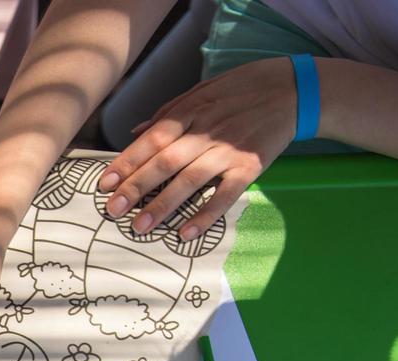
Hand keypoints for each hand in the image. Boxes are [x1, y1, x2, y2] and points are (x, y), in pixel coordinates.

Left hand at [99, 57, 295, 240]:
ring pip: (190, 180)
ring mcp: (229, 150)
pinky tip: (185, 233)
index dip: (127, 162)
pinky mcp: (250, 166)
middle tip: (112, 210)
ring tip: (139, 227)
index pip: (152, 139)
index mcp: (190, 111)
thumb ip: (167, 114)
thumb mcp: (201, 91)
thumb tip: (134, 134)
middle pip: (165, 161)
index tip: (104, 183)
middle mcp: (206, 132)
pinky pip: (225, 195)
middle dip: (136, 187)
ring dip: (163, 205)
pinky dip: (205, 215)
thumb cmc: (240, 90)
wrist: (292, 90)